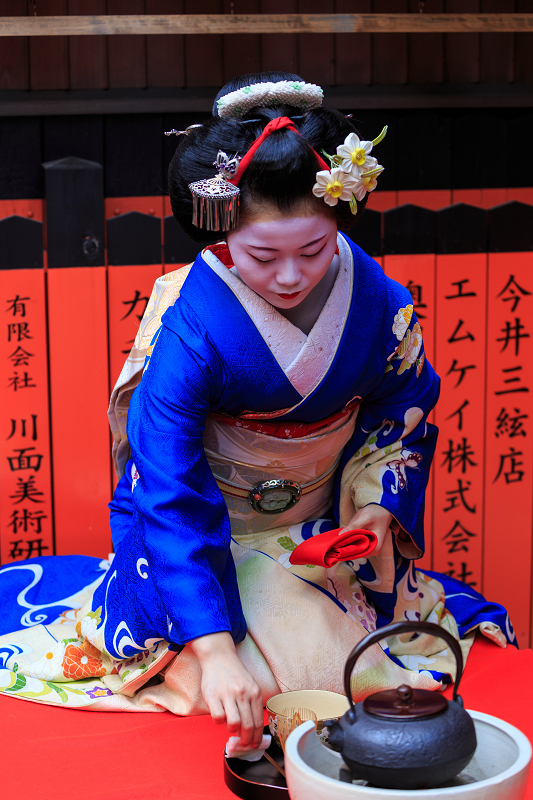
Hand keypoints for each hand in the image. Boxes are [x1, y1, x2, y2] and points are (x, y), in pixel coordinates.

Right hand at [190, 631, 263, 746]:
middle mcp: (243, 693)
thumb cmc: (235, 674)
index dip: (257, 737)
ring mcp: (227, 694)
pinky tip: (220, 716)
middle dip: (246, 740)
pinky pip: (218, 717)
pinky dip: (219, 722)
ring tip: (230, 727)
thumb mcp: (250, 686)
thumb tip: (253, 729)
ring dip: (232, 730)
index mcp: (254, 692)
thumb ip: (252, 704)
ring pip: (233, 723)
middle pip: (247, 725)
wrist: (219, 657)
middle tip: (244, 743)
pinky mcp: (213, 695)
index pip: (258, 721)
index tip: (255, 744)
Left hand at [343, 503, 392, 554]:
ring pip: (354, 549)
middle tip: (337, 539)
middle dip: (346, 546)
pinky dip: (349, 541)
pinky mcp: (364, 543)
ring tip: (340, 536)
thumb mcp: (364, 518)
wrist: (381, 510)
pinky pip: (354, 545)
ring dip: (346, 543)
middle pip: (355, 553)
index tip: (338, 543)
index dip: (347, 549)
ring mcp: (368, 547)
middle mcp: (372, 550)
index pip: (358, 554)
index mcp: (375, 547)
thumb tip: (340, 535)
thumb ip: (353, 527)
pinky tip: (344, 535)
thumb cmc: (376, 514)